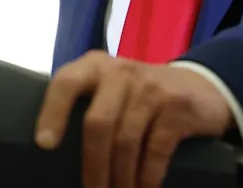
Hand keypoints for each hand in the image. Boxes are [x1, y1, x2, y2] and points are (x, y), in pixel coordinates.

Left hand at [34, 50, 232, 187]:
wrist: (197, 86)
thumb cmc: (139, 96)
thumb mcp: (110, 90)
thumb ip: (86, 106)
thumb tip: (51, 151)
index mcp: (96, 67)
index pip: (67, 82)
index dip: (53, 112)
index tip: (44, 145)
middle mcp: (121, 71)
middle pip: (98, 122)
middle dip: (93, 168)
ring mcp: (152, 86)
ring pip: (126, 141)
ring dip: (120, 179)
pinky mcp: (177, 105)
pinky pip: (156, 150)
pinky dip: (147, 177)